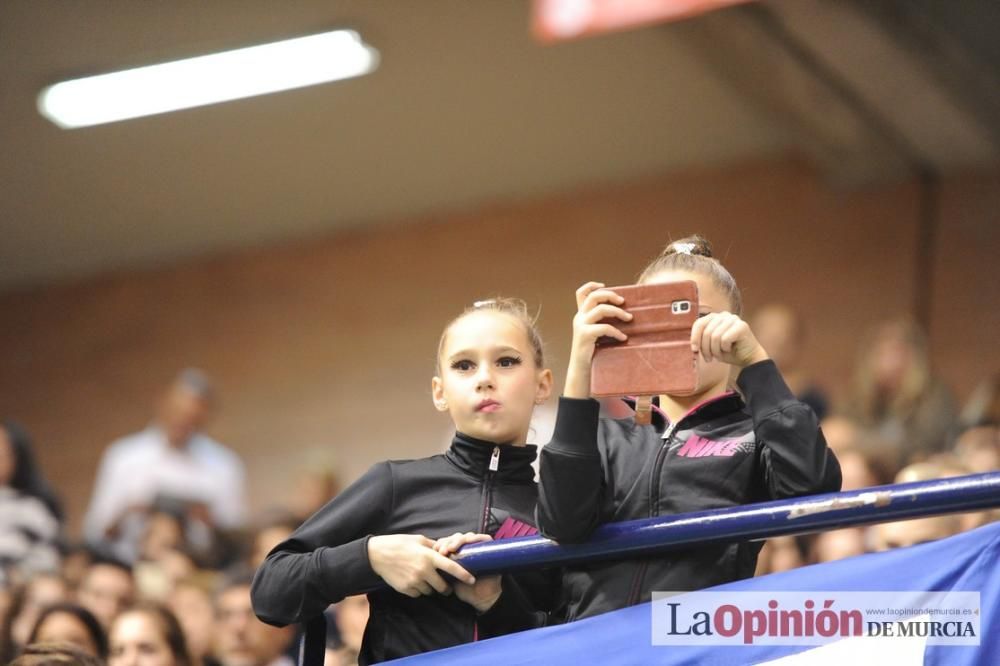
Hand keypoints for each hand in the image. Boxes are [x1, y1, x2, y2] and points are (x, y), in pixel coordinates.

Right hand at [367, 534, 475, 597]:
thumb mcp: (418, 540)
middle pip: (442, 586)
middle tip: (446, 586)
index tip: (472, 579)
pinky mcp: (406, 589)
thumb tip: (446, 550)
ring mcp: (414, 581)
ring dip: (430, 587)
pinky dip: (418, 590)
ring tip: (423, 578)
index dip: (463, 574)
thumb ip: (433, 546)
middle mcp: (423, 570)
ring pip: (430, 591)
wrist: (377, 554)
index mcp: (429, 556)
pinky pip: (418, 594)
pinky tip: (413, 580)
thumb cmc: (399, 543)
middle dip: (446, 587)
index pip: (451, 567)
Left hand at [434, 532, 500, 612]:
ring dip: (458, 540)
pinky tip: (468, 542)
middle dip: (447, 541)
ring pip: (468, 535)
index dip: (441, 543)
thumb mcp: (449, 576)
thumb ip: (442, 568)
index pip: (448, 541)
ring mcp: (480, 547)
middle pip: (457, 536)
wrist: (481, 598)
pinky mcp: (490, 548)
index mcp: (459, 553)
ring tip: (451, 548)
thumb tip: (428, 561)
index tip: (434, 550)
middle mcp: (469, 548)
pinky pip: (484, 538)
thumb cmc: (465, 588)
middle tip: (441, 551)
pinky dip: (475, 538)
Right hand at [564, 282, 631, 397]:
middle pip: (594, 297)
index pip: (581, 293)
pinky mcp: (584, 335)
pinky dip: (616, 331)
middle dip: (611, 295)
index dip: (592, 285)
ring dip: (618, 312)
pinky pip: (604, 328)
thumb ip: (603, 322)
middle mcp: (579, 317)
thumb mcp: (596, 332)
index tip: (605, 286)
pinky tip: (623, 338)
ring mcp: (581, 325)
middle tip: (624, 302)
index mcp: (581, 314)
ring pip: (600, 309)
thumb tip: (625, 313)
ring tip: (629, 318)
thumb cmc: (593, 351)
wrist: (581, 369)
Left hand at [690, 312, 768, 367]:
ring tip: (720, 355)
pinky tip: (729, 349)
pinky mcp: (742, 326)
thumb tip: (692, 345)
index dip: (694, 337)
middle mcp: (724, 315)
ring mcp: (734, 319)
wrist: (748, 359)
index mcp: (715, 317)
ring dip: (715, 350)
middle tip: (709, 358)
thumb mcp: (710, 345)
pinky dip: (725, 348)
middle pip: (706, 331)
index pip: (699, 323)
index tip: (694, 350)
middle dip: (705, 348)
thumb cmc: (729, 352)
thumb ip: (701, 340)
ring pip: (715, 336)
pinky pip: (725, 339)